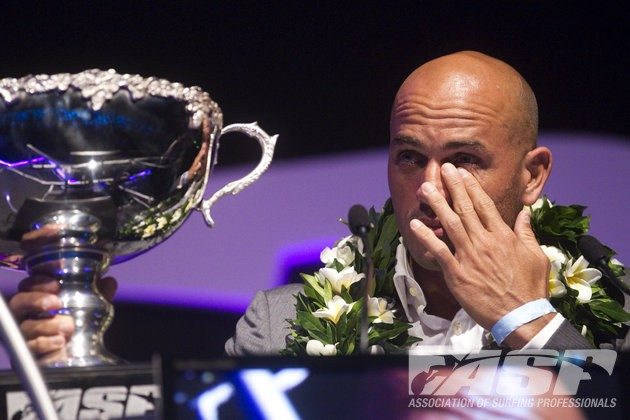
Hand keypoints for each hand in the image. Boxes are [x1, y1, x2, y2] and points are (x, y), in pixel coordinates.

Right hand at [9, 275, 116, 363]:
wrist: (76, 356)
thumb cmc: (78, 326)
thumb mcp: (92, 308)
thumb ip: (99, 294)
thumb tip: (109, 282)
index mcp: (39, 299)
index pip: (28, 285)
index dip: (38, 282)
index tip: (55, 284)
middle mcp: (27, 315)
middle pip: (19, 302)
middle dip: (36, 300)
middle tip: (56, 303)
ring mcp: (24, 334)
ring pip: (25, 326)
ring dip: (46, 325)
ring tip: (68, 326)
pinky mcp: (28, 352)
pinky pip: (29, 347)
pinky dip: (45, 343)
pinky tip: (60, 341)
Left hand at [408, 163, 549, 346]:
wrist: (521, 316)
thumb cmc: (531, 288)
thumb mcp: (537, 256)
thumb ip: (527, 233)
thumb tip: (524, 213)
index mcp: (504, 236)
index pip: (485, 205)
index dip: (471, 187)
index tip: (461, 173)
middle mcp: (485, 242)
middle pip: (465, 208)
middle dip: (453, 187)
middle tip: (442, 169)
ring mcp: (470, 257)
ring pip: (450, 224)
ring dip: (437, 204)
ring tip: (425, 189)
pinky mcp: (457, 274)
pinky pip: (438, 251)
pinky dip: (426, 237)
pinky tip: (415, 225)